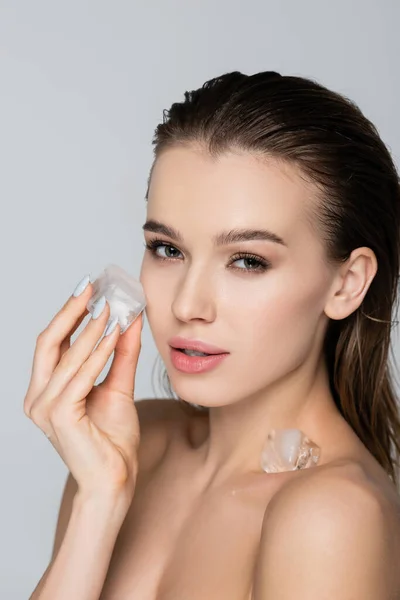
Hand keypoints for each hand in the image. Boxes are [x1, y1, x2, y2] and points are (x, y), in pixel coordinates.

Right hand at [24, 278, 142, 502]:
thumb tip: (129, 319)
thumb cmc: (112, 439)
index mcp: (46, 390)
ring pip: (67, 355)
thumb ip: (121, 354)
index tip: (90, 289)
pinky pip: (80, 375)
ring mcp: (44, 407)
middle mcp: (38, 397)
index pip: (53, 342)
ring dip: (92, 328)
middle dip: (71, 311)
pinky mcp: (59, 416)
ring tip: (112, 306)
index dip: (69, 313)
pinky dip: (98, 352)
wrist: (115, 480)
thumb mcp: (118, 386)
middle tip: (93, 287)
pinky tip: (115, 333)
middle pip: (49, 342)